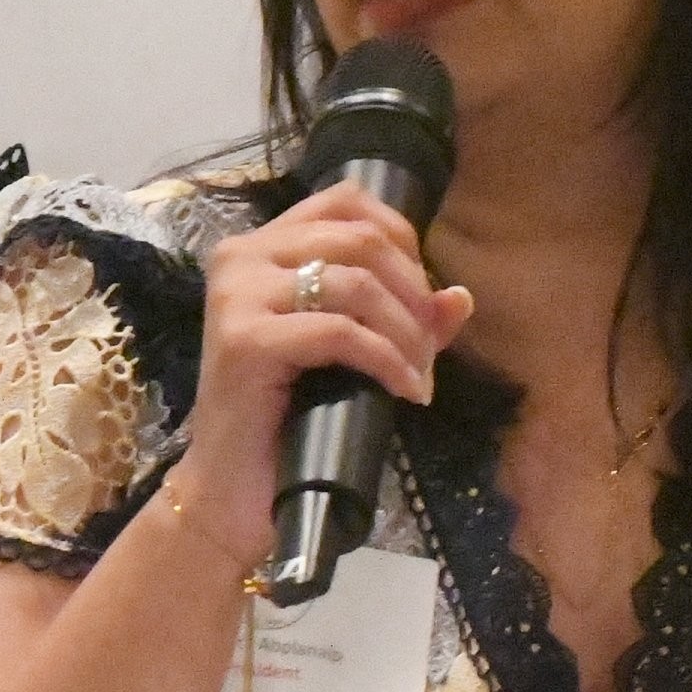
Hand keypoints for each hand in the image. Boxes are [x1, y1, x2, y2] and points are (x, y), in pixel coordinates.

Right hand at [165, 191, 471, 563]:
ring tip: (419, 375)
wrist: (231, 491)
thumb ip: (403, 319)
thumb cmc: (287, 420)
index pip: (345, 200)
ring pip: (355, 282)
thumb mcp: (352, 356)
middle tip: (430, 347)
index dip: (401, 238)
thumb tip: (461, 297)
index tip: (423, 296)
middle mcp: (241, 256)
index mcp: (262, 246)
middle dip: (413, 293)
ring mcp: (237, 295)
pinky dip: (386, 360)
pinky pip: (340, 332)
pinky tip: (405, 391)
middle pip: (360, 238)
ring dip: (405, 331)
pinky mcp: (244, 340)